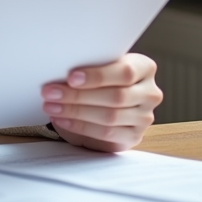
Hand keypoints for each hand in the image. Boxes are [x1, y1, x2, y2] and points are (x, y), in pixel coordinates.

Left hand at [41, 53, 161, 152]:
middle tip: (51, 93)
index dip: (97, 76)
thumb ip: (91, 65)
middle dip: (78, 95)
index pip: (125, 72)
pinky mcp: (134, 136)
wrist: (110, 100)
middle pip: (115, 97)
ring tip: (52, 106)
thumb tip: (60, 68)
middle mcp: (150, 93)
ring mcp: (144, 117)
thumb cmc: (103, 78)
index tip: (71, 77)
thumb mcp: (102, 65)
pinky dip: (80, 126)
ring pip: (109, 117)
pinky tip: (63, 119)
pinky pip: (106, 133)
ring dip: (75, 111)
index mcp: (145, 68)